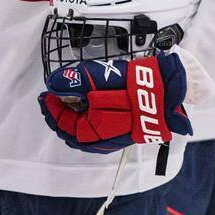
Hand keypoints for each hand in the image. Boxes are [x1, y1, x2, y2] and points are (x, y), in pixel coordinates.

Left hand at [39, 53, 191, 153]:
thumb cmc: (136, 83)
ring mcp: (116, 138)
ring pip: (85, 139)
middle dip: (58, 118)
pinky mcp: (124, 135)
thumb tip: (53, 84)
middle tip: (50, 103)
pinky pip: (98, 138)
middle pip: (72, 134)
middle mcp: (106, 138)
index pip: (65, 123)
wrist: (168, 90)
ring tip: (64, 108)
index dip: (52, 109)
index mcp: (97, 126)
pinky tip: (84, 115)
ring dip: (71, 124)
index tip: (46, 96)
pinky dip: (86, 128)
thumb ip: (75, 80)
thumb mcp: (100, 75)